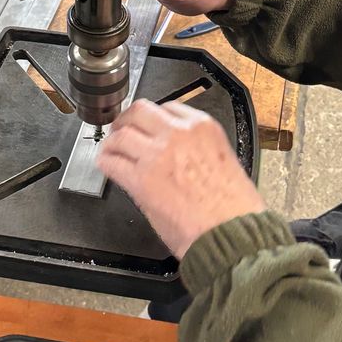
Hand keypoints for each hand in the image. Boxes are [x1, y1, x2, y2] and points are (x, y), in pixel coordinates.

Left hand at [97, 99, 264, 259]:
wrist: (231, 234)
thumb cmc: (235, 209)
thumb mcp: (225, 161)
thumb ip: (199, 150)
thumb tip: (180, 155)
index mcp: (203, 128)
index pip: (168, 107)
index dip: (153, 118)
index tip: (148, 126)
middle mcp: (178, 134)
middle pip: (140, 111)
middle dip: (127, 120)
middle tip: (121, 130)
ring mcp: (156, 155)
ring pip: (121, 134)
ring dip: (112, 142)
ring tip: (110, 149)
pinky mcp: (140, 179)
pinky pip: (112, 161)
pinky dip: (106, 162)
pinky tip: (107, 165)